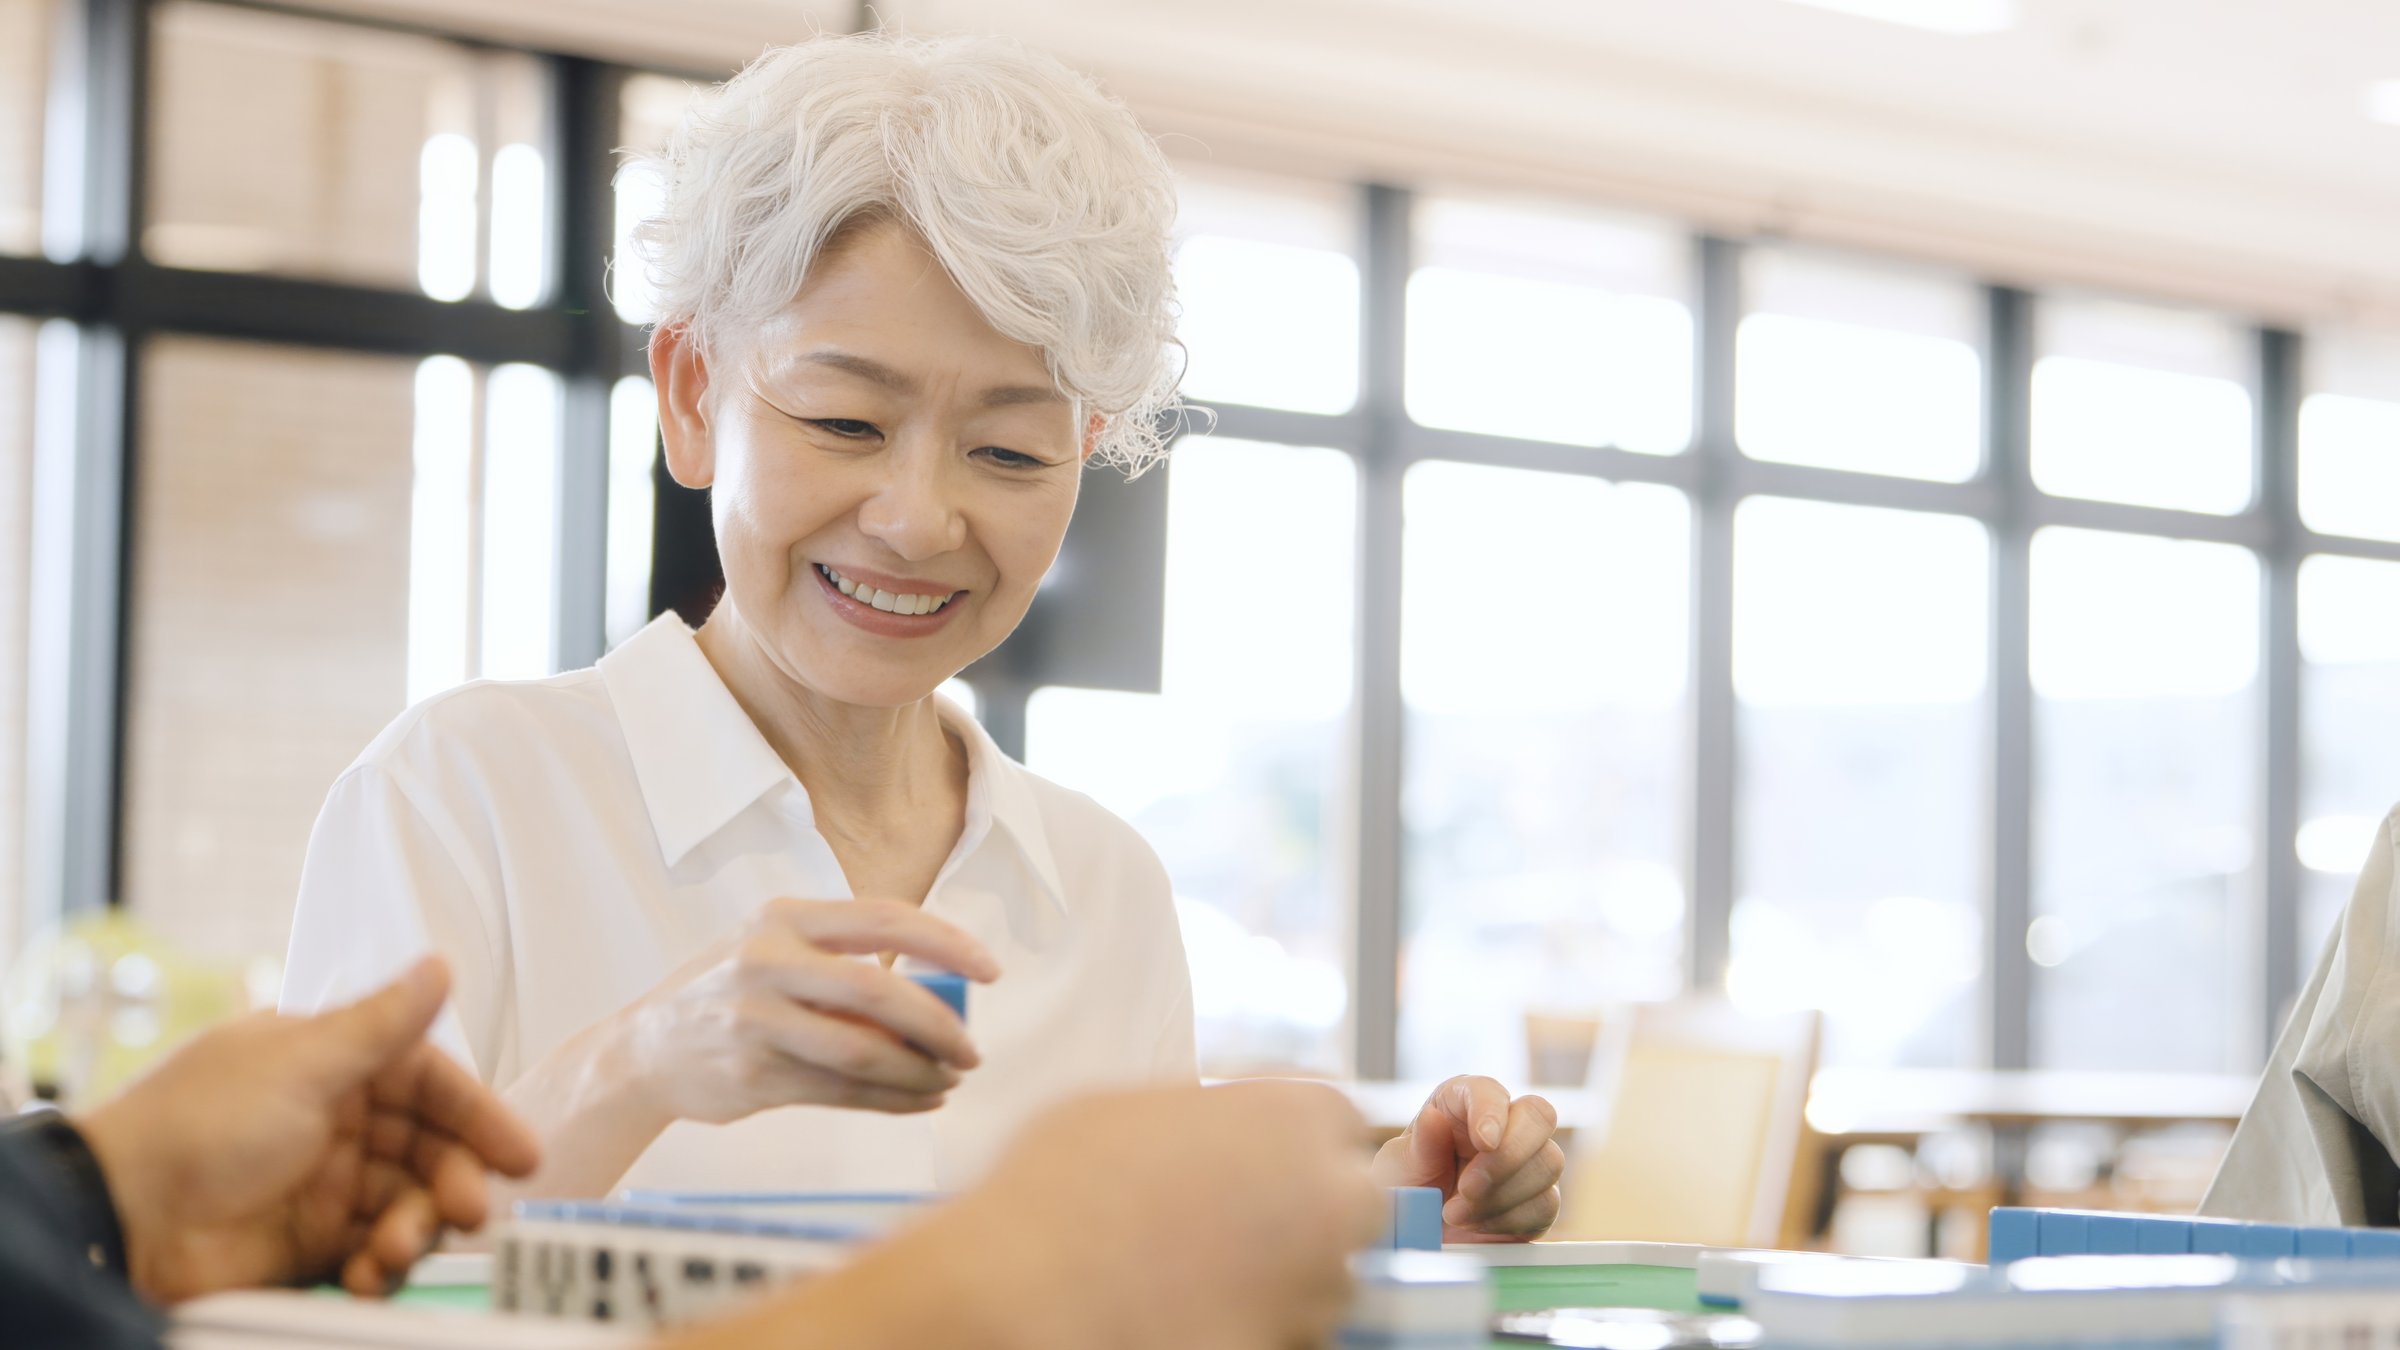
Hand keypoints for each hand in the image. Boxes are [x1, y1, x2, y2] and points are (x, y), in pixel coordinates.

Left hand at [77, 957, 539, 1303]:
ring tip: (396, 1249)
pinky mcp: (309, 1241)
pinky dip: (381, 1263)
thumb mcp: (302, 1064)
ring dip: (416, 1227)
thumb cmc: (194, 1128)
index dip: (476, 1114)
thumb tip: (437, 965)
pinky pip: (372, 1250)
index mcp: (332, 1064)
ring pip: (406, 1202)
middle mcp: (335, 1120)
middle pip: (428, 1149)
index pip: (429, 1082)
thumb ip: (382, 1023)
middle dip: (453, 1181)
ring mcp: (323, 1182)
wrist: (122, 1221)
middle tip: (468, 1209)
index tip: (516, 1151)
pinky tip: (369, 1271)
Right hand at [614, 897, 999, 1124]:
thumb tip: (942, 993)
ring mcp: (757, 1020)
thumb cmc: (728, 994)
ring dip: (921, 1072)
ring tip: (950, 1080)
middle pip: (879, 989)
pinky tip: (920, 1100)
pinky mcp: (754, 1074)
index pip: (884, 918)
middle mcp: (767, 961)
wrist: (643, 1051)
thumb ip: (844, 960)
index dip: (947, 943)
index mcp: (784, 918)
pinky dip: (893, 1099)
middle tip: (973, 1048)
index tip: (990, 970)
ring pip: (864, 1050)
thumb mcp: (774, 951)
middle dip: (940, 1024)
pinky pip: (842, 1091)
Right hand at [669, 1082, 1385, 1349]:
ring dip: (1283, 1281)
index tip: (1261, 1167)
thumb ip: (1200, 1111)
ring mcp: (1321, 1286)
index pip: (1340, 1122)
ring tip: (1198, 1281)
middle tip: (1239, 1231)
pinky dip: (1254, 1328)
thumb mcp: (1127, 1108)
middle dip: (1309, 1216)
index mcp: (1300, 1117)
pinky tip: (1194, 1317)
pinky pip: (1289, 1336)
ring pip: (1328, 1283)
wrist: (1024, 1295)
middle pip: (1354, 1205)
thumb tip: (1213, 1127)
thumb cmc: (1057, 1191)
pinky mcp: (1294, 1346)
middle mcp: (1333, 1198)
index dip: (1295, 1147)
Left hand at [1371, 1075, 1561, 1241]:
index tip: (1484, 1141)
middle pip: (1539, 1115)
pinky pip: (1546, 1205)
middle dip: (1510, 1154)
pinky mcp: (1541, 1201)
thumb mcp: (1401, 1167)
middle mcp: (1504, 1124)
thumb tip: (1432, 1117)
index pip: (1489, 1090)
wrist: (1420, 1236)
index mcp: (1464, 1103)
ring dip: (1502, 1195)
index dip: (1491, 1112)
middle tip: (1469, 1188)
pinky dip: (1509, 1220)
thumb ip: (1420, 1145)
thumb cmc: (1409, 1189)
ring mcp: (1529, 1162)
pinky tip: (1477, 1226)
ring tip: (1457, 1213)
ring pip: (1549, 1162)